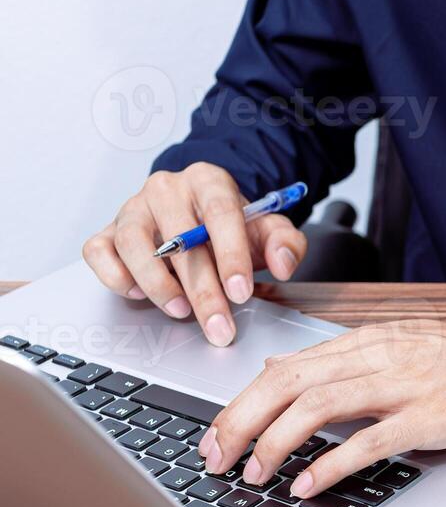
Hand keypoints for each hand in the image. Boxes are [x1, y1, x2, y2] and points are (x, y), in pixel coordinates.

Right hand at [82, 163, 307, 346]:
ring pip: (133, 243)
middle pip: (179, 238)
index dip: (231, 255)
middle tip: (218, 326)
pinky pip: (98, 251)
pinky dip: (115, 276)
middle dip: (202, 290)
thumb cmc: (234, 227)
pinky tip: (138, 294)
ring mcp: (132, 208)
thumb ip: (286, 243)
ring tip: (180, 311)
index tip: (241, 291)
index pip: (220, 213)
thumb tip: (283, 263)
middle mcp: (166, 189)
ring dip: (157, 284)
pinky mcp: (108, 231)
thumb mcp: (268, 230)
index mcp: (208, 181)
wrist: (200, 218)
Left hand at [199, 319, 445, 497]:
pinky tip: (307, 485)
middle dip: (239, 423)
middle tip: (215, 460)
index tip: (214, 437)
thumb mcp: (396, 347)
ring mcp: (404, 386)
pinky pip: (369, 441)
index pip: (284, 368)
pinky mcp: (430, 417)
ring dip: (275, 443)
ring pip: (318, 406)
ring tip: (254, 474)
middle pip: (288, 384)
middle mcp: (377, 357)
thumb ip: (337, 362)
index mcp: (365, 342)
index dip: (239, 404)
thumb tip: (277, 371)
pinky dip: (329, 466)